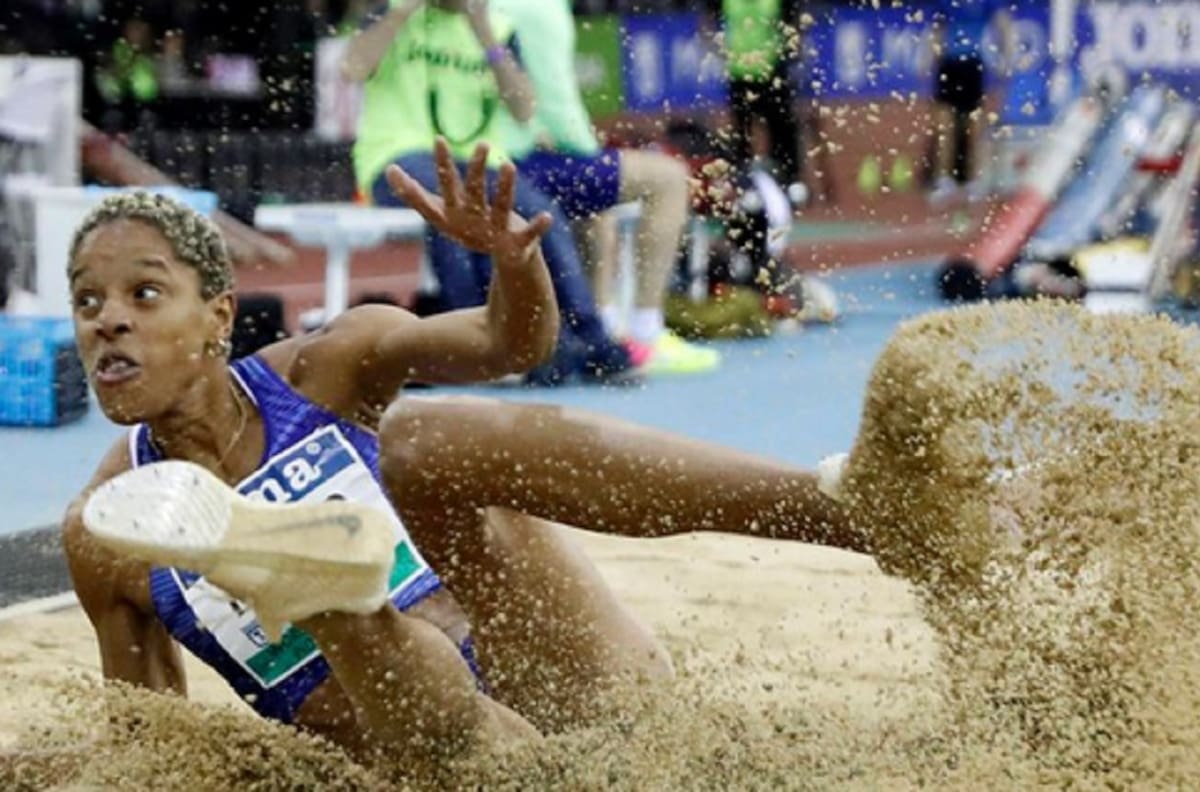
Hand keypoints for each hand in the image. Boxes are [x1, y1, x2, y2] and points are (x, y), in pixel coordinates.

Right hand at [385, 138, 552, 262]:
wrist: (500, 258)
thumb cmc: (467, 228)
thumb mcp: (438, 213)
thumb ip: (413, 193)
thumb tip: (388, 169)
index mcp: (453, 213)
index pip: (444, 186)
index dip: (443, 165)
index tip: (441, 140)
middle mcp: (472, 221)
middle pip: (473, 194)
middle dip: (476, 171)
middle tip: (483, 144)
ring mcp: (494, 233)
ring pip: (500, 208)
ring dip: (505, 189)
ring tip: (509, 165)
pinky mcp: (516, 243)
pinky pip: (529, 234)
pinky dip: (537, 227)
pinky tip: (547, 217)